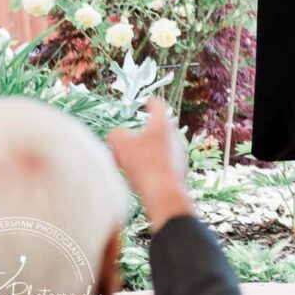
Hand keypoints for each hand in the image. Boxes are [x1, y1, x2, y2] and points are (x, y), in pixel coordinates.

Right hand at [108, 99, 192, 228]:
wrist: (163, 191)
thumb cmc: (143, 163)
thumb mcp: (121, 144)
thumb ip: (115, 134)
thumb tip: (116, 135)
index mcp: (162, 124)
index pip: (158, 105)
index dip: (150, 102)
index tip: (146, 103)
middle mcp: (174, 136)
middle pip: (157, 129)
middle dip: (140, 134)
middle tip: (126, 143)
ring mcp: (178, 153)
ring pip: (158, 147)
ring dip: (143, 152)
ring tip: (128, 164)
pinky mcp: (178, 169)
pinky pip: (161, 163)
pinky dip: (149, 166)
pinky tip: (138, 177)